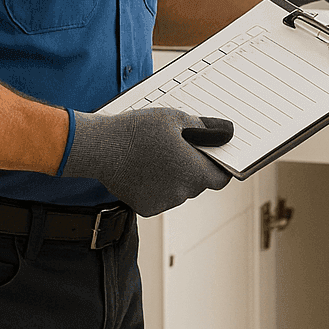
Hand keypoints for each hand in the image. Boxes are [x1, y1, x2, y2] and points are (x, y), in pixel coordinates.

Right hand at [61, 107, 233, 216]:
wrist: (101, 147)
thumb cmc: (139, 131)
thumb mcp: (176, 119)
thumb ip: (205, 128)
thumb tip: (226, 132)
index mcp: (194, 172)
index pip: (221, 178)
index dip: (220, 167)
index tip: (214, 158)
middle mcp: (182, 193)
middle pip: (198, 184)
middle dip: (192, 168)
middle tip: (177, 149)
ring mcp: (164, 203)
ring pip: (178, 190)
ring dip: (174, 178)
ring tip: (155, 157)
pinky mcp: (146, 208)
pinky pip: (160, 197)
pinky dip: (156, 187)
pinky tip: (143, 169)